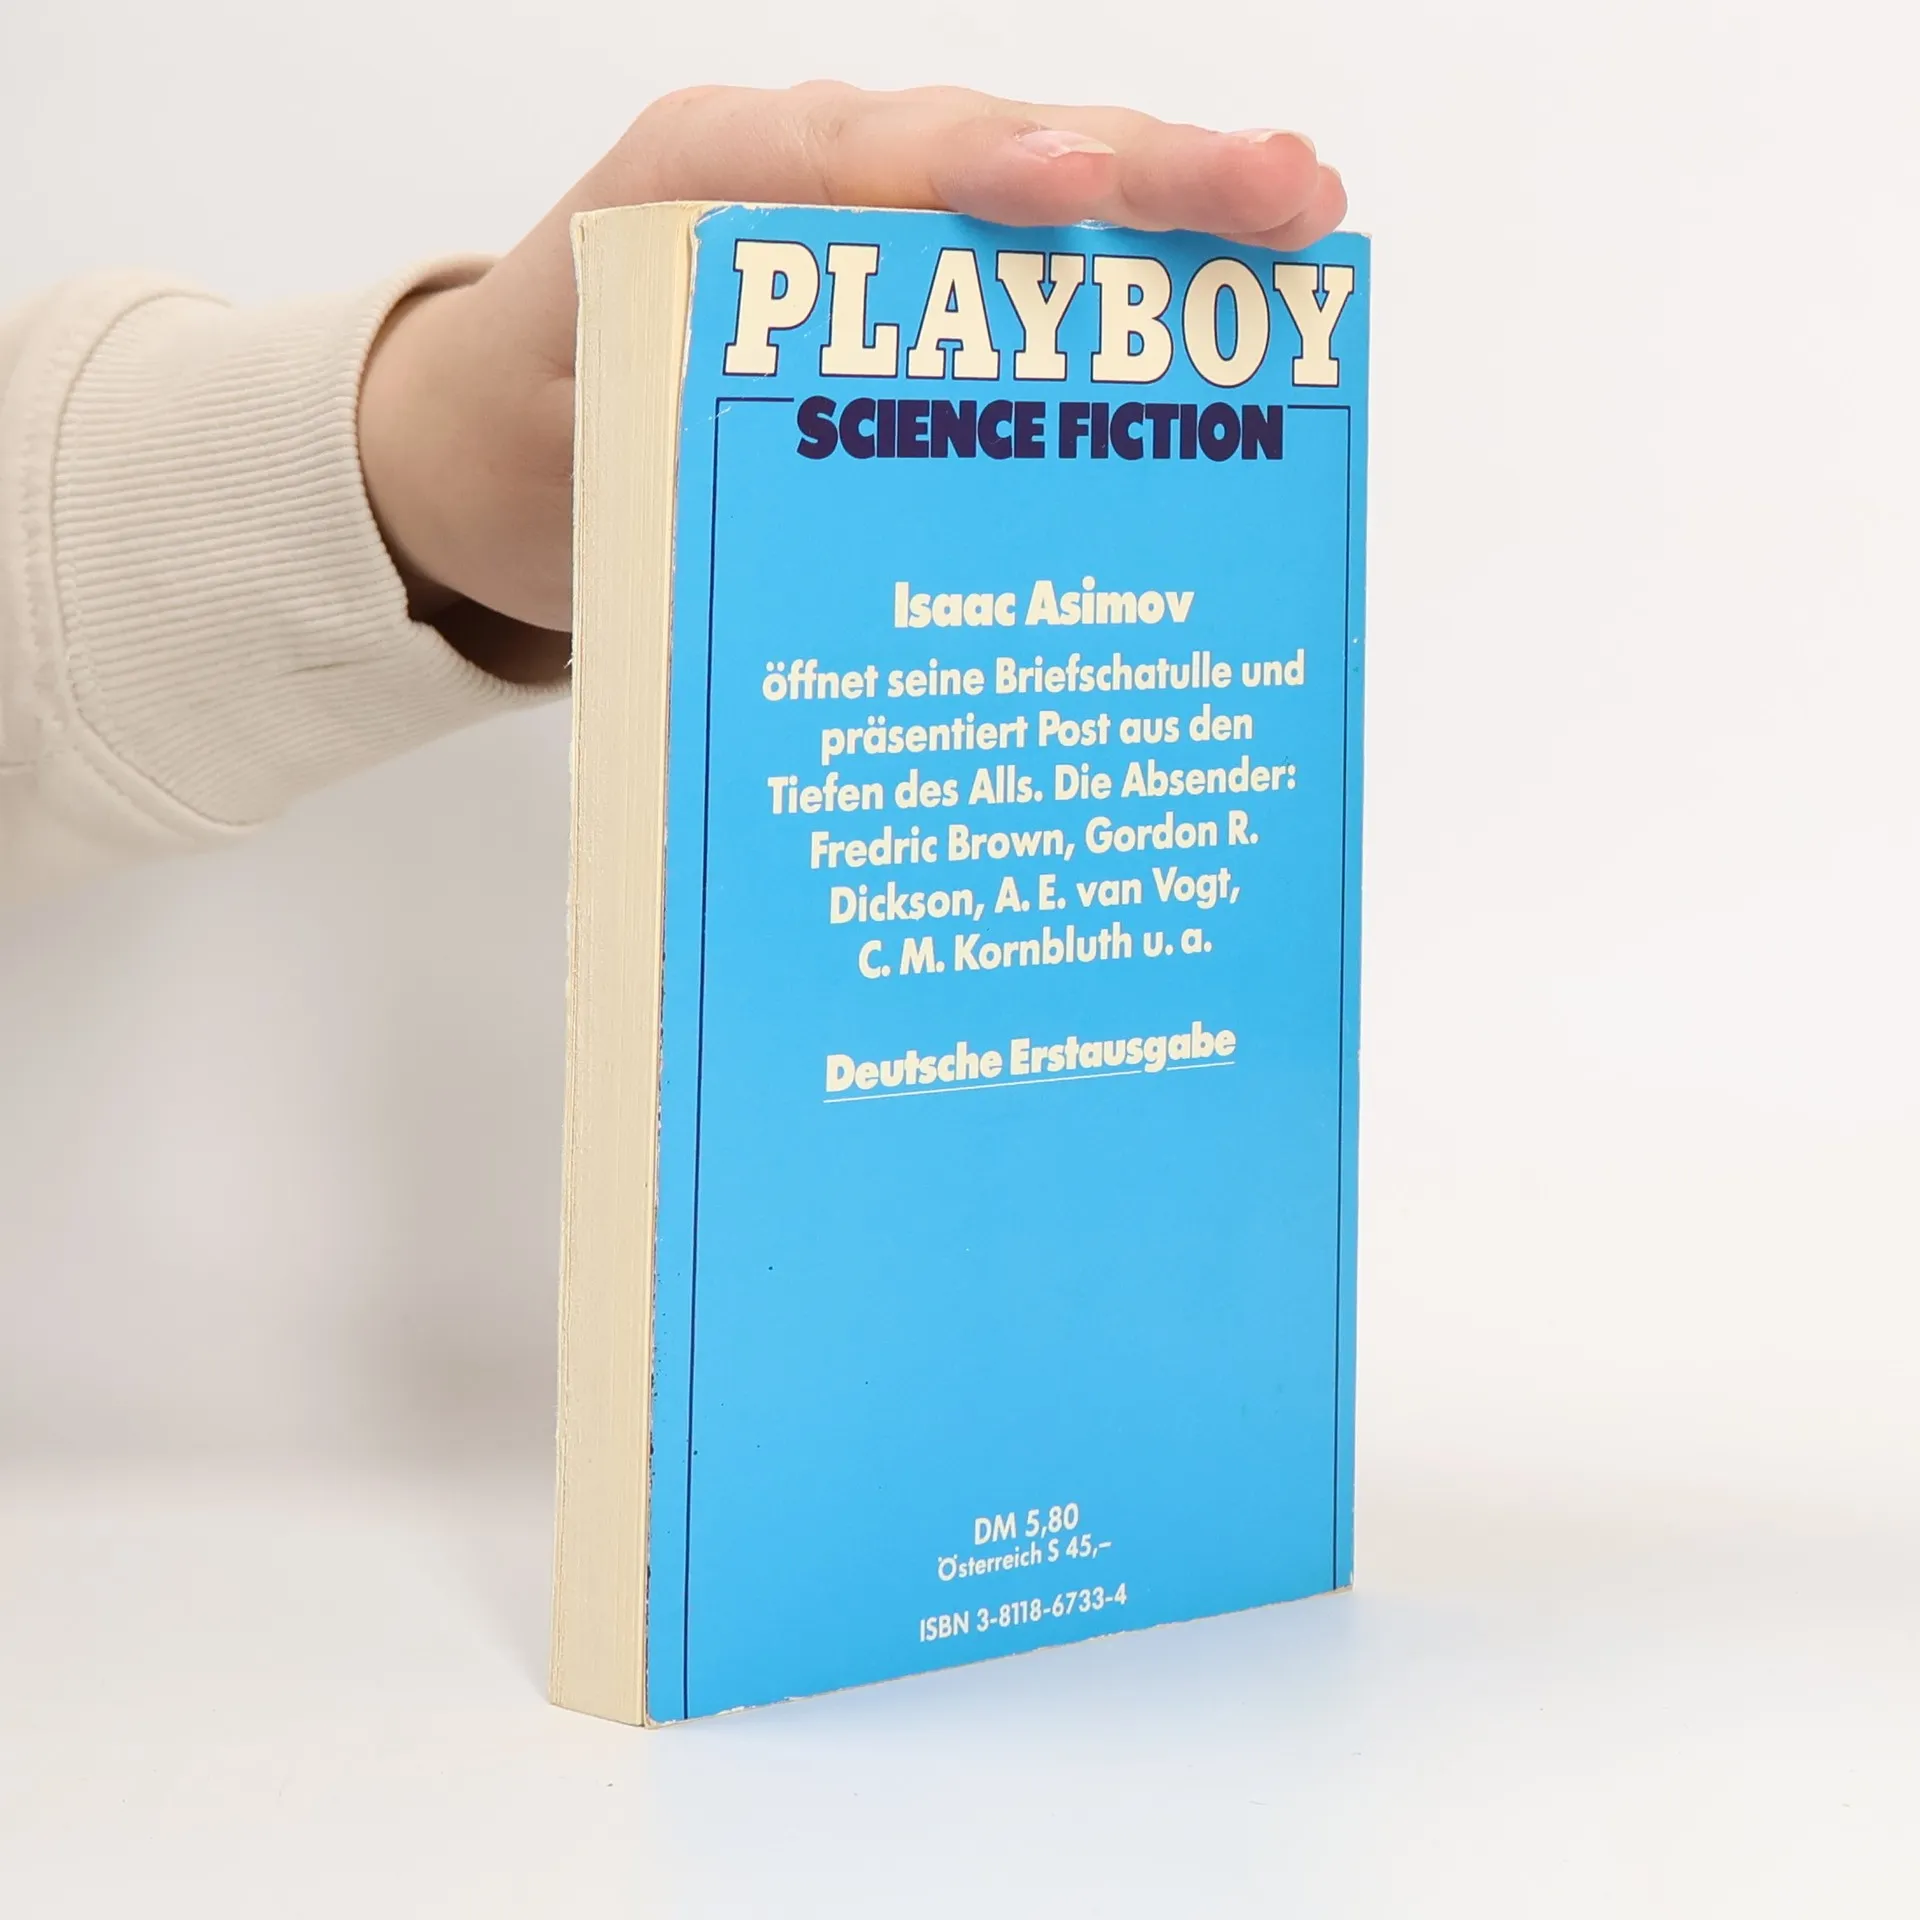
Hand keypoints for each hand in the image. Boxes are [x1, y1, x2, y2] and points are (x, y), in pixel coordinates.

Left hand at [357, 82, 1345, 679]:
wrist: (496, 448)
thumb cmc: (533, 438)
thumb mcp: (569, 453)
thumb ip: (670, 457)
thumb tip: (814, 527)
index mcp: (696, 187)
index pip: (852, 158)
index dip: (973, 172)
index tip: (1076, 190)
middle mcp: (796, 182)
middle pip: (984, 150)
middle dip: (1140, 171)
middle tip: (1284, 193)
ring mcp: (863, 230)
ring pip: (1028, 198)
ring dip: (1166, 212)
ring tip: (1302, 221)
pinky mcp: (903, 291)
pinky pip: (1020, 273)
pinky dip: (1121, 287)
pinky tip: (1222, 308)